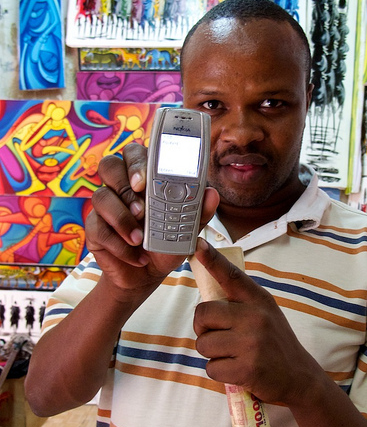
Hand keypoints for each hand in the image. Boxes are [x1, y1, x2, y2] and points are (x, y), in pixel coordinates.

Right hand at [86, 143, 218, 294]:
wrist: (147, 273)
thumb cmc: (167, 243)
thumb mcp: (187, 230)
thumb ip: (198, 211)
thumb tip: (212, 193)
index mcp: (145, 177)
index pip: (135, 153)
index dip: (137, 161)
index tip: (144, 181)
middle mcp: (122, 186)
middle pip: (109, 164)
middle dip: (123, 182)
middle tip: (139, 207)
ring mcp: (106, 205)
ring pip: (100, 196)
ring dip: (122, 218)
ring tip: (140, 239)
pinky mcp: (95, 227)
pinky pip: (97, 228)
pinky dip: (119, 245)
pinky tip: (136, 255)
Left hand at [193, 239, 319, 405]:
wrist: (300, 377)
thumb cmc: (275, 343)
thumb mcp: (265, 313)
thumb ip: (241, 303)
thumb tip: (208, 293)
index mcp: (259, 300)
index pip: (231, 276)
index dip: (212, 260)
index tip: (198, 245)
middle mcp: (255, 317)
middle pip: (203, 314)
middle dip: (202, 327)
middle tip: (215, 335)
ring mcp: (251, 343)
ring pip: (203, 344)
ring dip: (211, 353)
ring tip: (231, 354)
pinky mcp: (246, 369)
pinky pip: (211, 368)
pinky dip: (219, 372)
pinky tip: (236, 370)